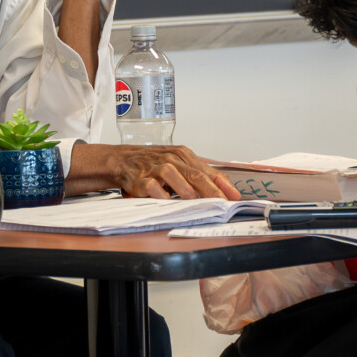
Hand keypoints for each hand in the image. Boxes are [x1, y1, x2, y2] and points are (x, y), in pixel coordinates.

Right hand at [67, 144, 241, 199]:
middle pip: (193, 173)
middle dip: (209, 189)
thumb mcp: (178, 164)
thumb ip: (199, 175)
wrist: (122, 160)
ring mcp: (154, 168)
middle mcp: (171, 159)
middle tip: (221, 201)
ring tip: (196, 201)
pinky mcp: (139, 179)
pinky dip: (160, 194)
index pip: (207, 170)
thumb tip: (225, 190)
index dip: (222, 184)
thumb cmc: (153, 164)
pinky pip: (151, 186)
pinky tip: (167, 202)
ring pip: (172, 175)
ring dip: (185, 189)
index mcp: (183, 155)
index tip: (234, 197)